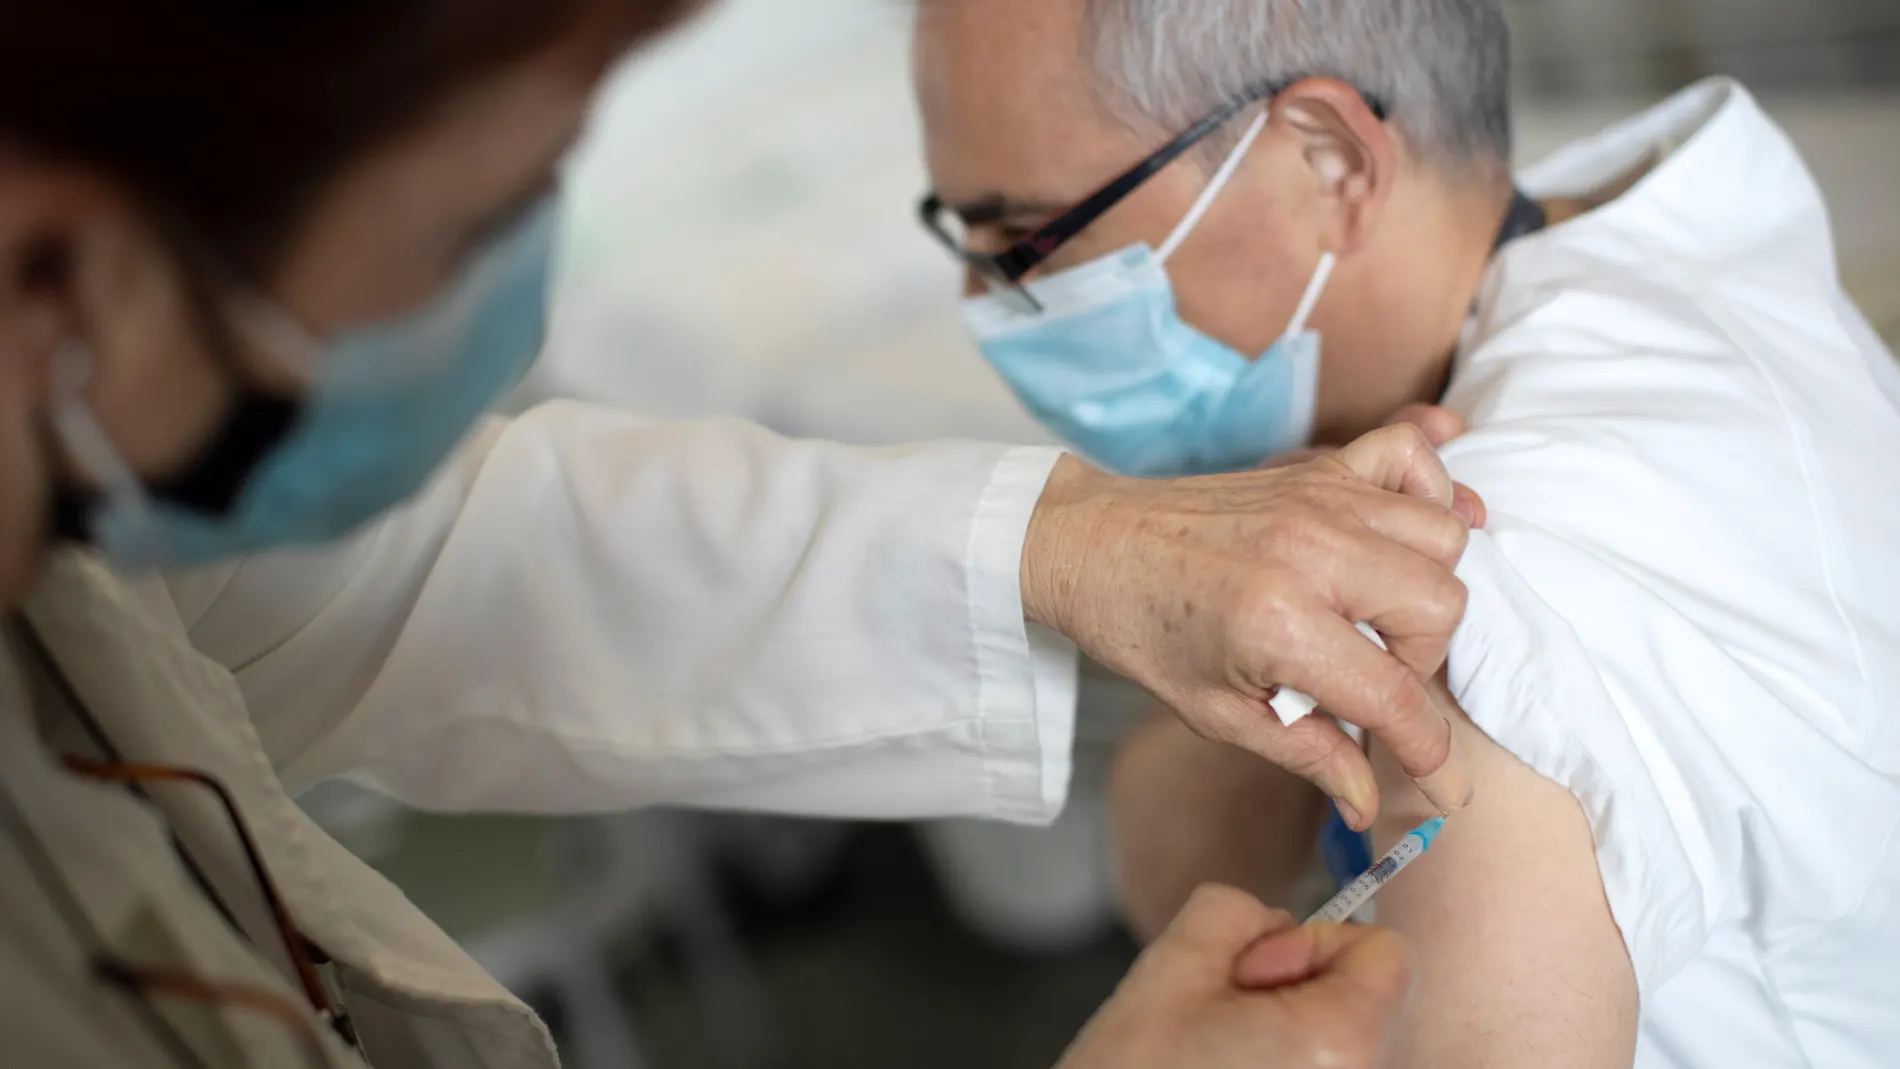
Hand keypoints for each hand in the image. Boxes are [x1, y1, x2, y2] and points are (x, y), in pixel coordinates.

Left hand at [1022, 421, 1474, 825]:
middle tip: (1370, 676)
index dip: (1429, 751)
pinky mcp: (1317, 469)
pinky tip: (1402, 536)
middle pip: (1442, 604)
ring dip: (1425, 587)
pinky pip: (1409, 457)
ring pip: (1441, 536)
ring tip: (1375, 617)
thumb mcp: (1216, 712)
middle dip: (1421, 658)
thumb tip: (1366, 801)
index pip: (1395, 694)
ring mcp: (1319, 500)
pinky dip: (1429, 490)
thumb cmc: (1144, 630)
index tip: (1441, 783)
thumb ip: (1304, 752)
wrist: (1091, 545)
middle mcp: (1311, 552)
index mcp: (1279, 623)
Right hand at [1056, 885, 1412, 1068]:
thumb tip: (1276, 924)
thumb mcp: (1175, 963)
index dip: (1314, 944)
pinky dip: (1282, 1062)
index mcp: (1342, 1041)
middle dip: (1297, 987)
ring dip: (1285, 1028)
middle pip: (1365, 997)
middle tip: (1224, 1017)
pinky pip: (1320, 1068)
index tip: (1252, 977)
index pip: (1387, 951)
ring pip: (1338, 1037)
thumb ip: (1237, 911)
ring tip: (1219, 1052)